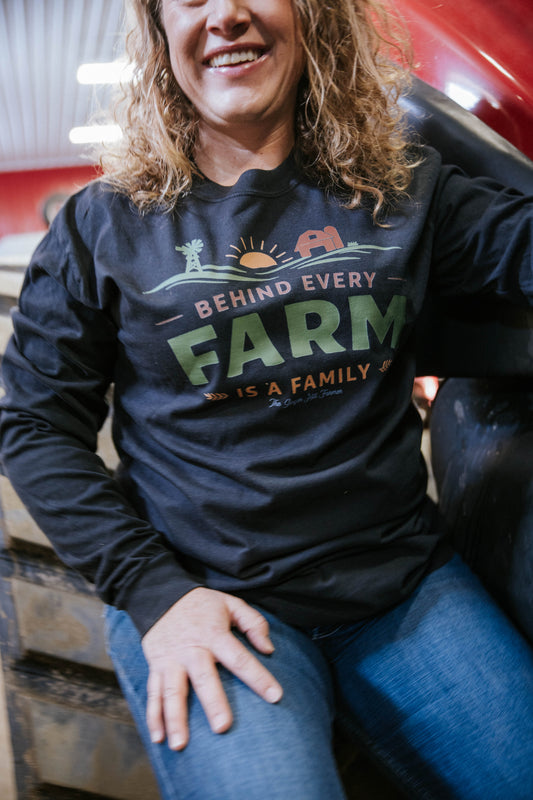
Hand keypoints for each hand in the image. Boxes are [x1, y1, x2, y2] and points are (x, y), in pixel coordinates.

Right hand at [141, 587, 282, 749]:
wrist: (162, 595)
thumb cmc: (203, 605)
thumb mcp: (231, 603)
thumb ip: (253, 622)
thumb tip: (268, 649)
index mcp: (214, 634)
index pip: (239, 658)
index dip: (258, 677)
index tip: (275, 696)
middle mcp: (191, 649)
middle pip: (203, 678)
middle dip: (213, 703)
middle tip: (223, 728)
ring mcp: (170, 659)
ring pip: (173, 692)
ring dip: (175, 718)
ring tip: (180, 744)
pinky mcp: (155, 666)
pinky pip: (153, 693)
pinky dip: (154, 716)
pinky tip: (158, 737)